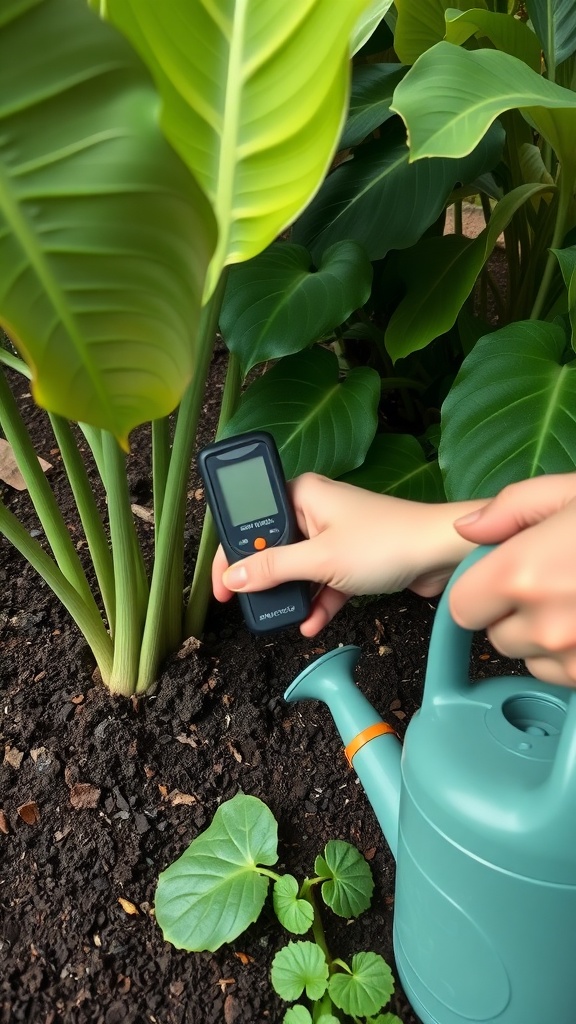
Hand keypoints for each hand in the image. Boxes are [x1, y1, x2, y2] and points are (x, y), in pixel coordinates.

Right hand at [212, 473, 481, 635]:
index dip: (232, 549)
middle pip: (272, 545)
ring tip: (280, 618)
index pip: (250, 517)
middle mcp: (315, 509)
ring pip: (298, 567)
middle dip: (262, 578)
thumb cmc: (387, 542)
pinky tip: (310, 624)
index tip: (221, 580)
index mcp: (301, 493)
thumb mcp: (319, 560)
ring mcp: (335, 535)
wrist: (444, 555)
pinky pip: (323, 582)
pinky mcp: (353, 559)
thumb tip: (233, 577)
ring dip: (291, 594)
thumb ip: (272, 569)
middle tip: (248, 604)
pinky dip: (317, 602)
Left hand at [451, 474, 575, 685]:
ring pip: (529, 657)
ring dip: (543, 637)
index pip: (462, 606)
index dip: (481, 588)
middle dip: (514, 612)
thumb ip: (510, 508)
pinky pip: (561, 674)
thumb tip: (467, 528)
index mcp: (523, 573)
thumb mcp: (569, 492)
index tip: (505, 574)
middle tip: (551, 581)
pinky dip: (570, 655)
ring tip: (574, 598)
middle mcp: (543, 623)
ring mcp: (572, 657)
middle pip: (495, 634)